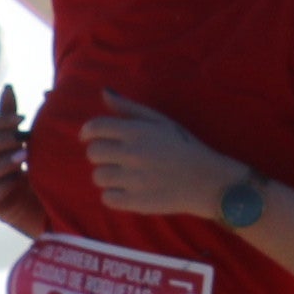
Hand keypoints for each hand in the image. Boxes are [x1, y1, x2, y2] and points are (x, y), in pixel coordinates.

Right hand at [0, 84, 42, 226]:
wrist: (24, 194)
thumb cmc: (15, 159)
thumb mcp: (12, 135)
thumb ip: (7, 114)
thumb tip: (8, 87)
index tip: (22, 119)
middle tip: (22, 139)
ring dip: (1, 164)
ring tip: (24, 157)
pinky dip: (4, 186)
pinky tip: (20, 179)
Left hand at [79, 92, 248, 215]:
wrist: (207, 180)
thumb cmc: (183, 146)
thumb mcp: (160, 120)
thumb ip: (129, 108)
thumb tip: (104, 92)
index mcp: (137, 131)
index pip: (95, 128)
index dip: (87, 132)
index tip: (88, 137)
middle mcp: (132, 154)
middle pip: (92, 153)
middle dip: (100, 154)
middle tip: (114, 157)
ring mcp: (133, 179)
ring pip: (98, 177)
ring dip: (107, 175)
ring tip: (124, 174)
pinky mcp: (135, 202)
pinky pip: (107, 199)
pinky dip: (114, 195)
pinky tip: (127, 190)